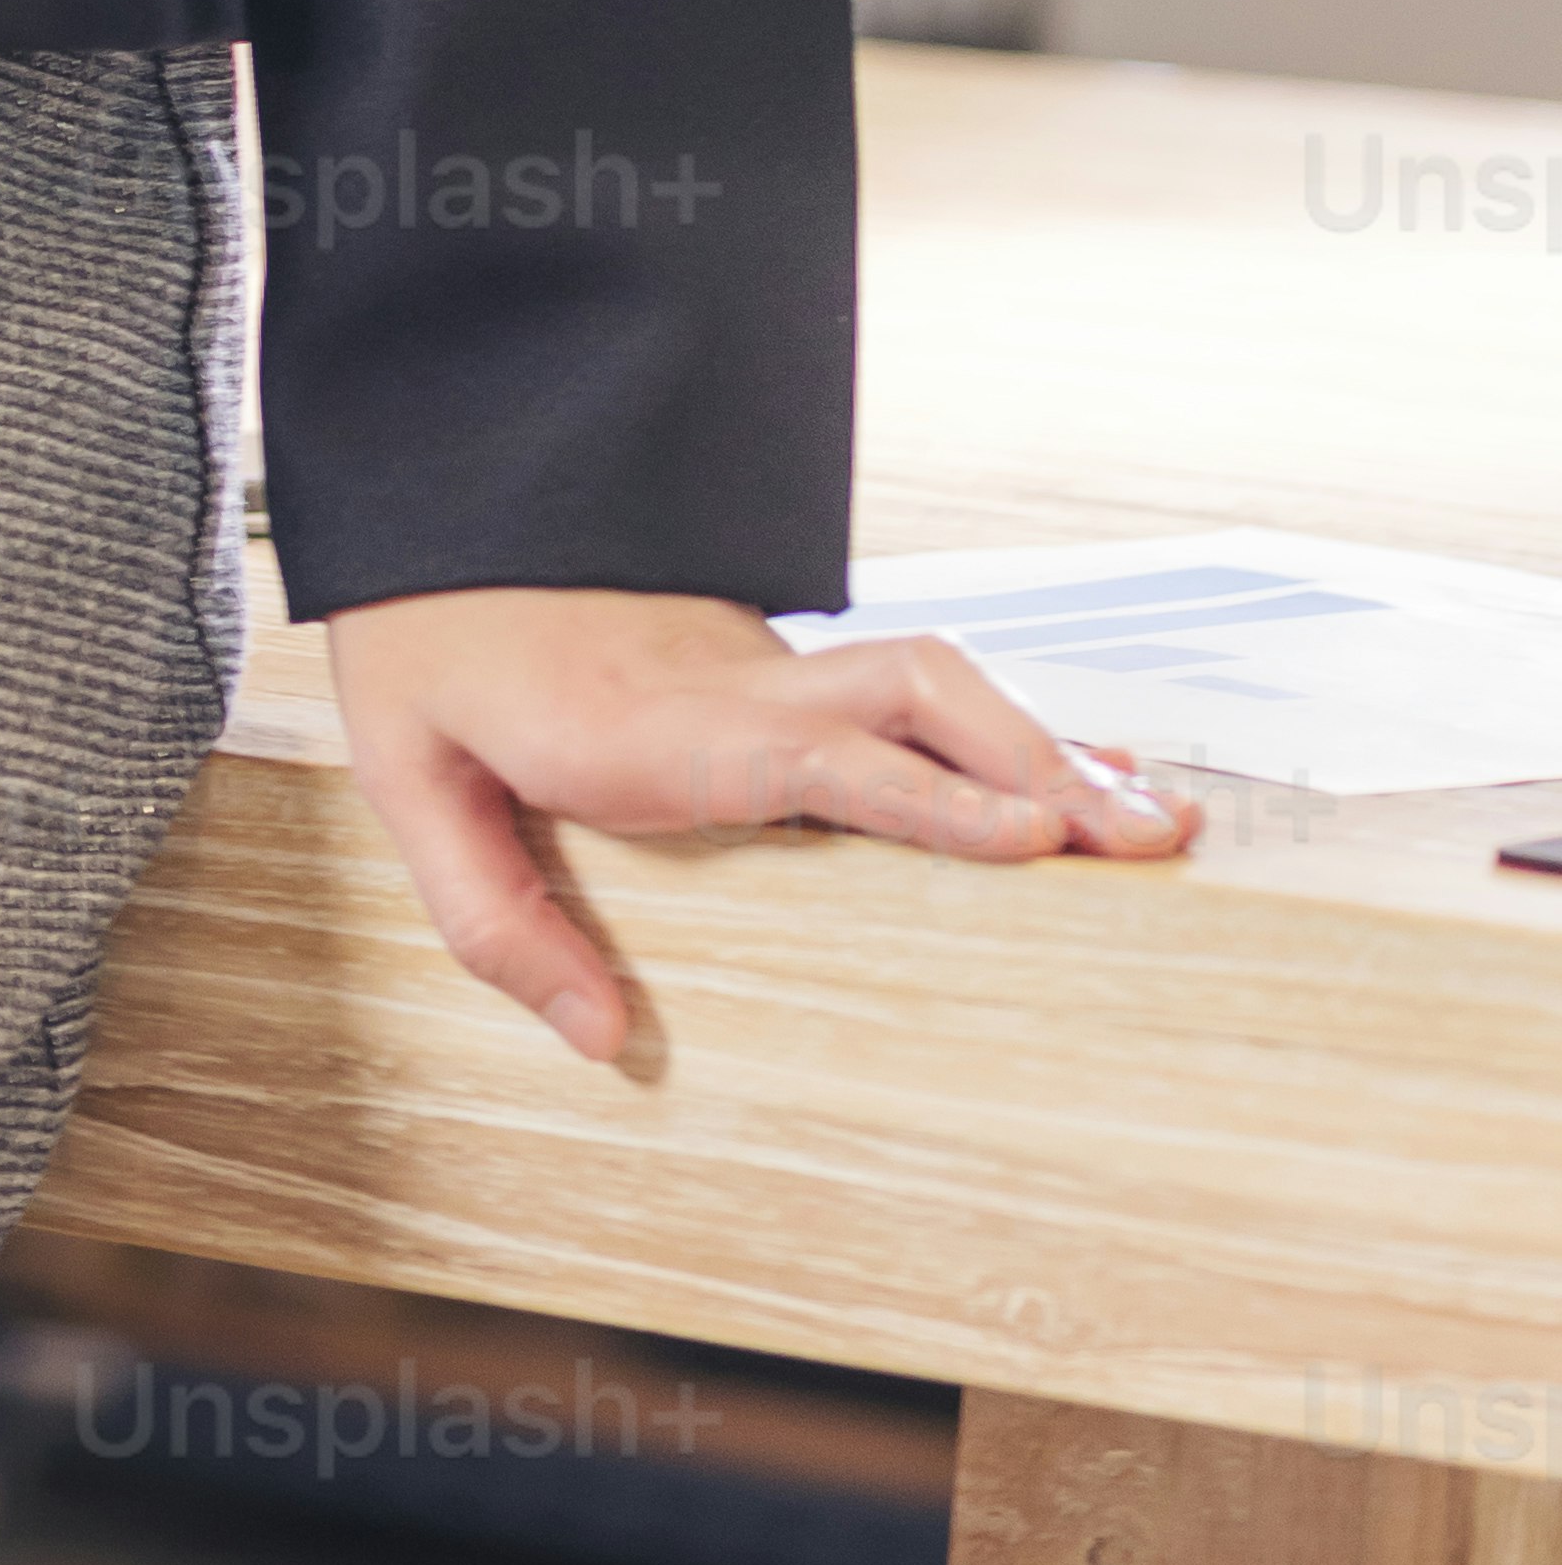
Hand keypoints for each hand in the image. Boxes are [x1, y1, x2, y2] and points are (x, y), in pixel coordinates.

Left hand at [322, 585, 1195, 1063]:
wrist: (426, 521)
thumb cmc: (423, 653)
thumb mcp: (411, 783)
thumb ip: (499, 921)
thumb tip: (607, 1044)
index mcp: (655, 726)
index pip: (826, 758)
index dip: (936, 797)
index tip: (1039, 840)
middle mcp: (734, 685)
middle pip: (913, 695)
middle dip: (1035, 764)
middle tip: (1146, 842)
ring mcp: (760, 665)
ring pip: (925, 680)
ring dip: (1039, 743)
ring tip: (1154, 820)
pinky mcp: (767, 669)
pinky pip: (900, 691)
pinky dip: (998, 730)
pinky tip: (1067, 775)